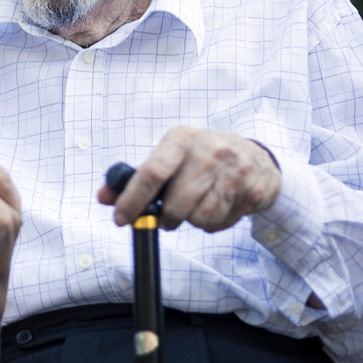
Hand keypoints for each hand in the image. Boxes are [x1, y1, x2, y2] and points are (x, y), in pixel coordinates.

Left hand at [97, 126, 281, 230]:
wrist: (258, 156)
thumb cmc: (202, 158)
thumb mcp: (170, 158)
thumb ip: (136, 178)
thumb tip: (104, 198)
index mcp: (182, 138)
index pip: (152, 172)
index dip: (133, 199)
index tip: (121, 219)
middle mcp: (210, 150)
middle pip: (176, 204)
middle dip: (166, 218)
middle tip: (168, 218)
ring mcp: (235, 170)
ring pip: (199, 218)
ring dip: (193, 221)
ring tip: (199, 205)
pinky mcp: (253, 189)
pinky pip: (221, 223)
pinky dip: (213, 223)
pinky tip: (219, 205)